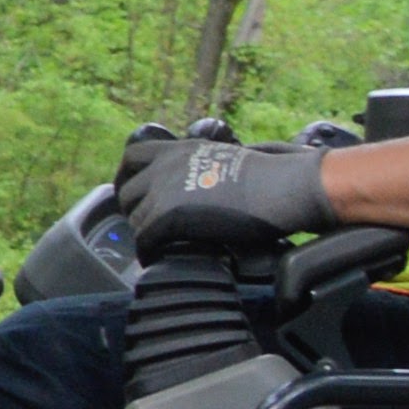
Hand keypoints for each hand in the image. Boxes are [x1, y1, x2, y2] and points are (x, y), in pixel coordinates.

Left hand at [118, 130, 333, 262]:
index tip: (132, 191)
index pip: (132, 157)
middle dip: (133, 209)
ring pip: (136, 219)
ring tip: (158, 243)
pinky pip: (144, 240)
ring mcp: (164, 191)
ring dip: (145, 233)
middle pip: (126, 192)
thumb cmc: (269, 176)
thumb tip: (198, 176)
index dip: (127, 176)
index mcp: (179, 150)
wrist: (282, 188)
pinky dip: (147, 252)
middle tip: (146, 224)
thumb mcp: (223, 157)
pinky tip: (155, 259)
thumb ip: (199, 165)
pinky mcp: (169, 217)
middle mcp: (166, 167)